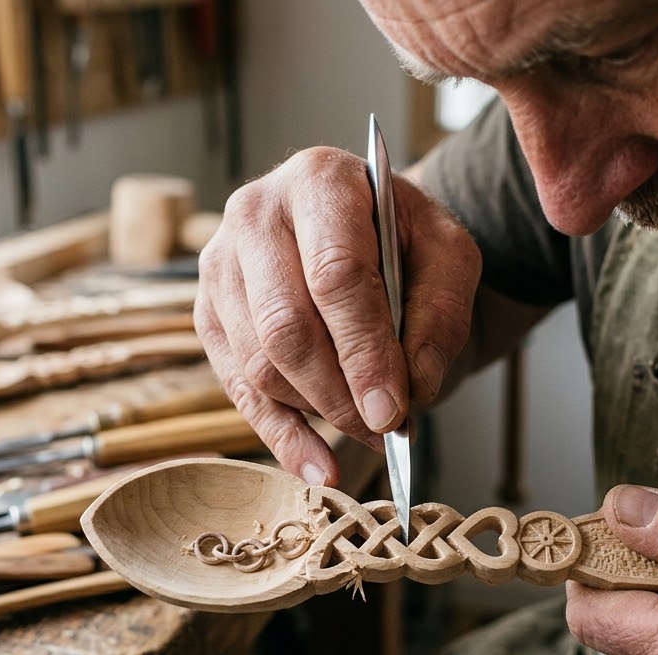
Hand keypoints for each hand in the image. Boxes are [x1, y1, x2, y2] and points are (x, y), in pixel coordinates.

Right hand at [195, 147, 479, 483]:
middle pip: (285, 325)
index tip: (394, 409)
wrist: (359, 225)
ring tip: (372, 433)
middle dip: (339, 393)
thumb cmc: (403, 238)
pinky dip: (282, 437)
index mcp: (319, 181)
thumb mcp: (449, 255)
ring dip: (318, 414)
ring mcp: (220, 265)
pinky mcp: (209, 313)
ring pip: (258, 364)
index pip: (334, 275)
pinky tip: (319, 469)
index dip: (364, 350)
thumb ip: (441, 314)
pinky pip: (239, 389)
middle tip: (385, 429)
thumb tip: (412, 388)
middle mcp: (255, 214)